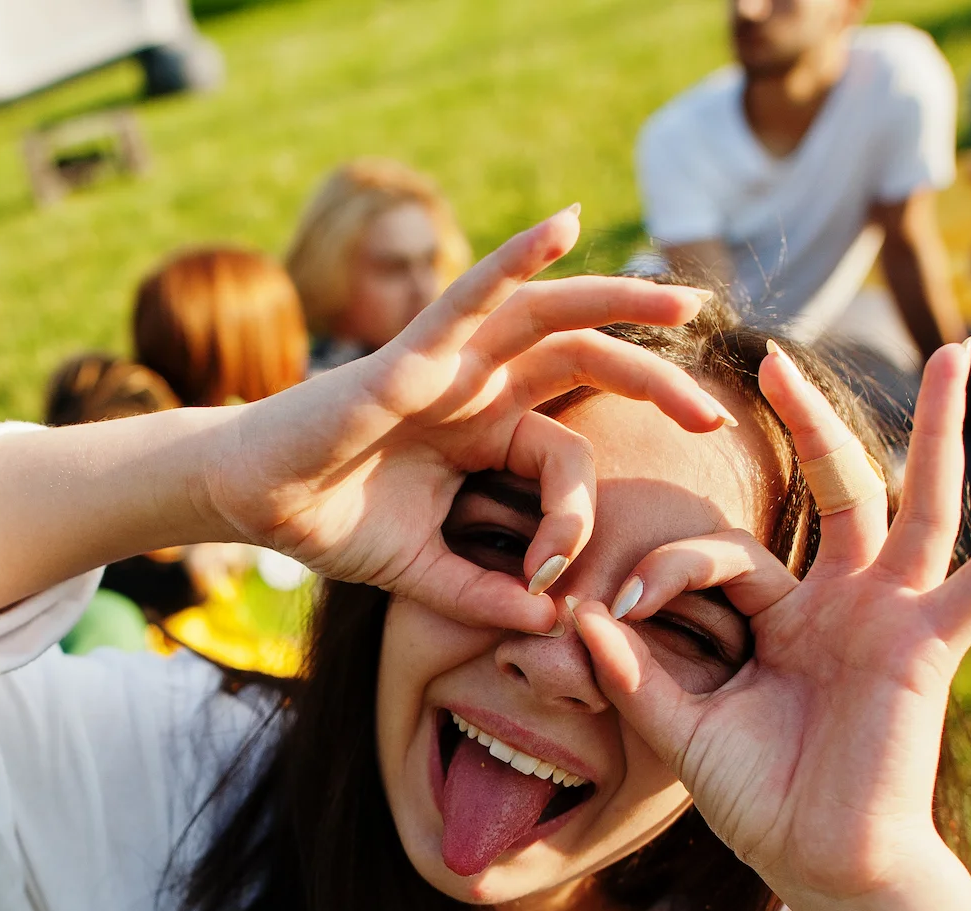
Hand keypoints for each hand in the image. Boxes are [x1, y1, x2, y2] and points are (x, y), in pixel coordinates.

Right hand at [209, 207, 733, 634]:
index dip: (574, 516)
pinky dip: (520, 256)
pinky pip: (473, 294)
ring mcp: (448, 362)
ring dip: (619, 300)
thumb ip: (486, 594)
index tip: (554, 576)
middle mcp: (477, 384)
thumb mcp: (427, 572)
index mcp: (486, 431)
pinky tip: (567, 225)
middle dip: (655, 379)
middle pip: (584, 362)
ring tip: (685, 303)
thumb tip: (553, 624)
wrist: (254, 504)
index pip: (566, 451)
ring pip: (549, 315)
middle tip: (715, 414)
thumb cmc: (332, 523)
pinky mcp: (410, 353)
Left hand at [571, 343, 970, 910]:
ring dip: (936, 427)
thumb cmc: (758, 801)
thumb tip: (575, 611)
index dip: (668, 570)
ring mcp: (894, 616)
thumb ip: (630, 672)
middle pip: (832, 488)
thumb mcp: (679, 729)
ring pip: (918, 501)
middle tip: (773, 354)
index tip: (617, 608)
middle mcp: (844, 602)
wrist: (819, 865)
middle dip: (807, 421)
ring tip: (957, 352)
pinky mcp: (930, 646)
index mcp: (783, 616)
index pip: (723, 556)